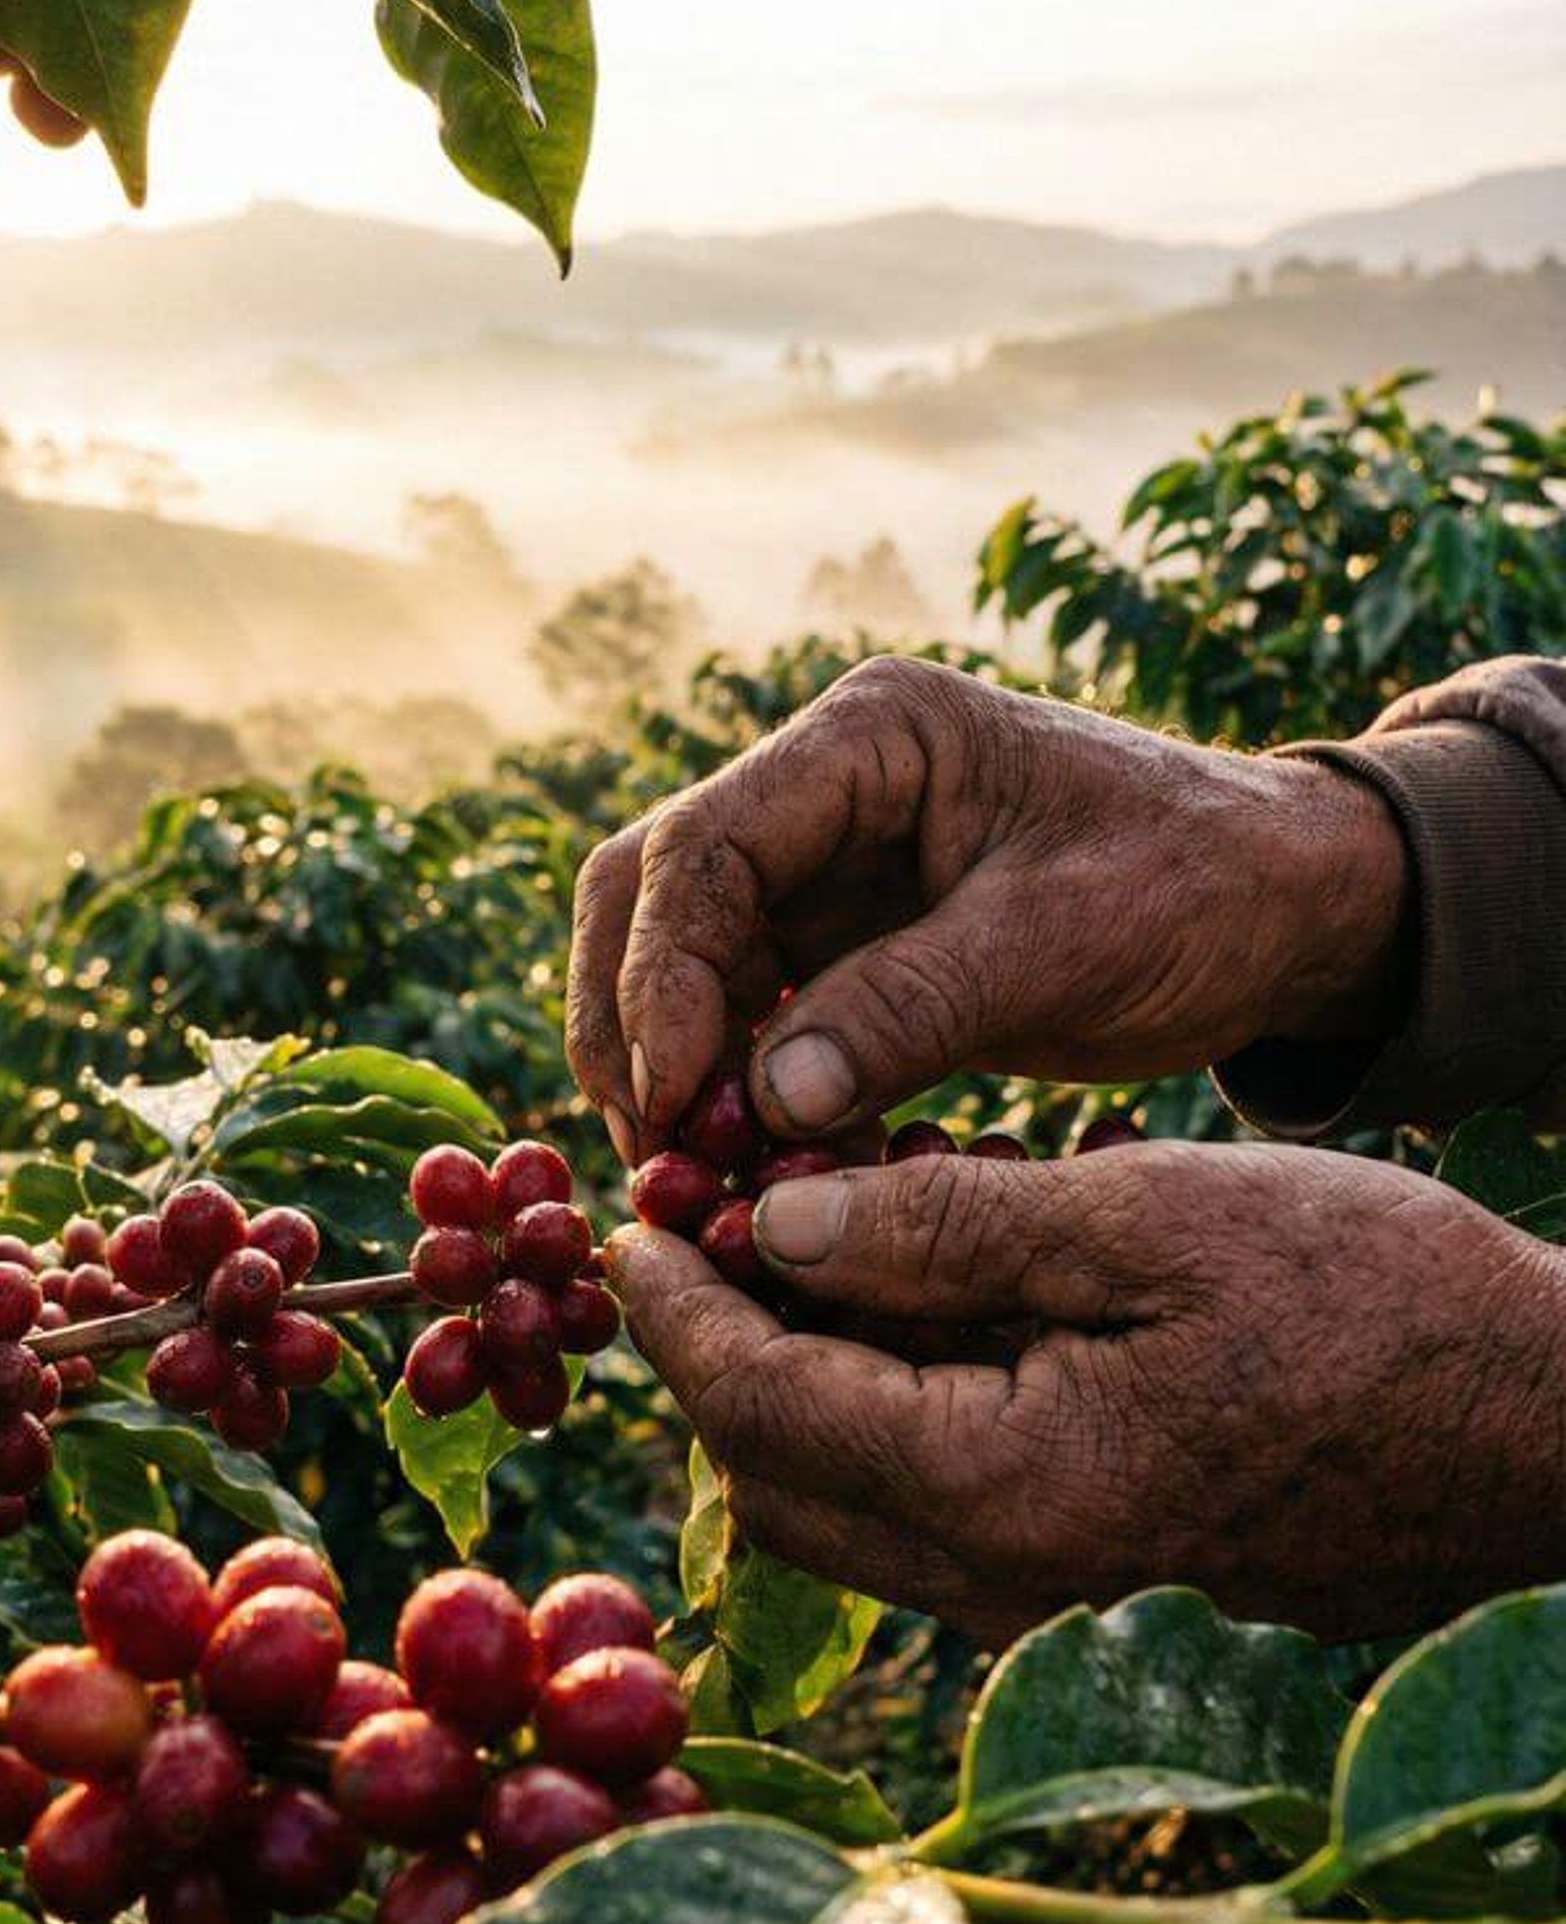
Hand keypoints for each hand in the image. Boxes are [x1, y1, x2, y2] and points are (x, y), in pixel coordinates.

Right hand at [567, 658, 1406, 1158]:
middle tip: (650, 1155)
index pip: (705, 844)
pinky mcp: (849, 955)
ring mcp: (828, 873)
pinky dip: (736, 1099)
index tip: (671, 1098)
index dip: (660, 974)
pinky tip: (752, 1178)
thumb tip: (763, 1103)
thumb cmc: (1200, 886)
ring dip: (670, 1072)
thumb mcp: (1066, 942)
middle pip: (654, 897)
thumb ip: (912, 1008)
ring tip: (689, 1183)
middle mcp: (823, 792)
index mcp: (871, 739)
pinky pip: (750, 1024)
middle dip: (632, 1024)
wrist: (1291, 908)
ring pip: (682, 967)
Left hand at [607, 1142, 1565, 1640]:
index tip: (628, 1224)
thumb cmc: (1373, 1297)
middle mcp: (1009, 1584)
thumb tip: (776, 1228)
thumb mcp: (1150, 1216)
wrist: (1543, 1428)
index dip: (680, 1309)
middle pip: (776, 1486)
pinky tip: (904, 1319)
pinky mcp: (1102, 1587)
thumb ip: (949, 1227)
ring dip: (788, 1396)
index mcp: (1006, 1489)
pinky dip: (878, 1426)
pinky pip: (932, 1521)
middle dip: (711, 1364)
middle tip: (689, 1238)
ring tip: (784, 1258)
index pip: (764, 1408)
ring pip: (847, 1516)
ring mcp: (1057, 1604)